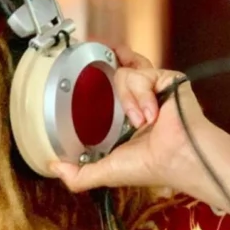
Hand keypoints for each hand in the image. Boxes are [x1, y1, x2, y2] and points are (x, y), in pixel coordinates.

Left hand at [51, 47, 209, 191]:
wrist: (177, 157)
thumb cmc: (150, 166)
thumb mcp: (105, 171)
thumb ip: (78, 175)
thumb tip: (52, 167)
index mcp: (128, 119)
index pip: (109, 92)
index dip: (97, 81)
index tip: (85, 71)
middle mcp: (140, 100)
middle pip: (119, 69)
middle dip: (110, 61)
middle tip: (101, 54)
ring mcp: (154, 88)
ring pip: (124, 73)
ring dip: (129, 100)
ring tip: (141, 122)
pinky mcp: (166, 78)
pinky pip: (140, 74)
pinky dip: (141, 96)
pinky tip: (152, 114)